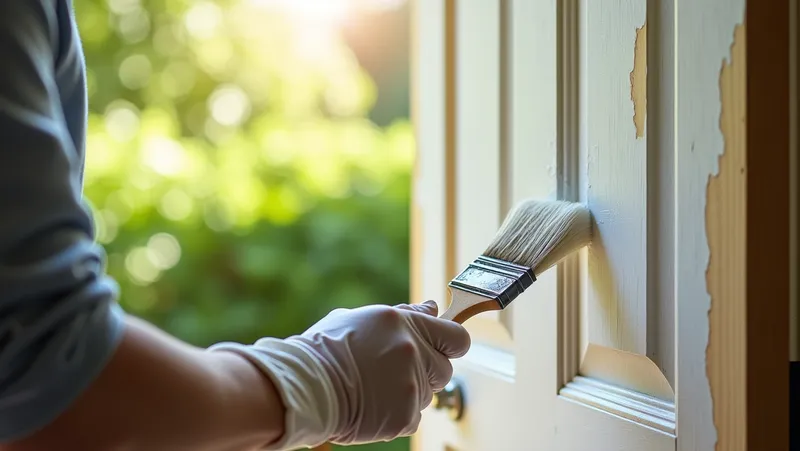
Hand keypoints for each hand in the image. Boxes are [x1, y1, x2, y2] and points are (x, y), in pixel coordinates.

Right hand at [209, 301, 470, 449]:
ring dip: (409, 392)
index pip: (456, 336)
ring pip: (427, 394)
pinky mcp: (403, 415)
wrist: (303, 386)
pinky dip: (397, 414)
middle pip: (444, 368)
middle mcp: (412, 352)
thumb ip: (404, 314)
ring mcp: (410, 385)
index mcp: (404, 324)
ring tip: (374, 387)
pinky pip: (413, 417)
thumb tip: (432, 307)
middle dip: (427, 370)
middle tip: (394, 372)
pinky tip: (372, 404)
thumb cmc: (326, 350)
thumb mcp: (363, 319)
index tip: (441, 349)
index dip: (449, 344)